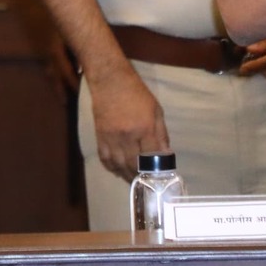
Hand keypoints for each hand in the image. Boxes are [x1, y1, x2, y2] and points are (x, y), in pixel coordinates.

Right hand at [85, 64, 170, 179]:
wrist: (110, 80)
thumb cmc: (137, 93)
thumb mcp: (156, 110)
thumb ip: (161, 134)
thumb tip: (166, 155)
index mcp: (144, 128)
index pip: (152, 157)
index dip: (157, 170)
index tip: (161, 177)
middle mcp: (127, 136)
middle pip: (134, 165)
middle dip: (142, 177)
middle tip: (147, 184)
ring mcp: (111, 138)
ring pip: (119, 166)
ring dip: (127, 176)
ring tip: (134, 181)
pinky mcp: (100, 136)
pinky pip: (105, 159)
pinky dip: (112, 168)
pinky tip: (118, 171)